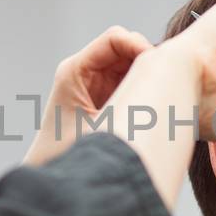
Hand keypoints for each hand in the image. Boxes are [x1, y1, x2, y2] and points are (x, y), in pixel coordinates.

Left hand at [22, 25, 153, 166]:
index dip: (141, 46)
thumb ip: (132, 102)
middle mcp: (83, 71)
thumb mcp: (103, 125)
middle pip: (125, 46)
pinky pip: (131, 79)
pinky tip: (156, 104)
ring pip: (131, 62)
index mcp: (74, 70)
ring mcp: (94, 83)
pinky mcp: (104, 96)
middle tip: (167, 82)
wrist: (48, 176)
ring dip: (148, 74)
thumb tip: (167, 88)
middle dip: (148, 60)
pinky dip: (145, 86)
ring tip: (164, 94)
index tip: (160, 67)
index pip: (115, 39)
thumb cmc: (67, 154)